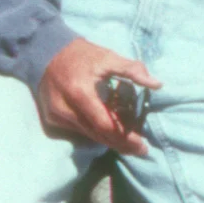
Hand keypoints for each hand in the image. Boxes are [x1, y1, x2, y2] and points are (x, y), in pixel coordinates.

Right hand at [37, 38, 156, 155]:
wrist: (46, 52)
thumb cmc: (82, 55)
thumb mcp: (108, 57)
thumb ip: (132, 70)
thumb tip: (157, 84)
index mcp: (80, 92)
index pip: (105, 124)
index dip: (125, 137)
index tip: (142, 146)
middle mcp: (65, 109)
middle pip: (97, 135)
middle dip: (120, 144)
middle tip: (140, 149)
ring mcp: (56, 116)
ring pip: (88, 135)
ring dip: (108, 140)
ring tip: (129, 142)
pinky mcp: (51, 119)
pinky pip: (78, 130)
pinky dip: (94, 131)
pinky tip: (108, 131)